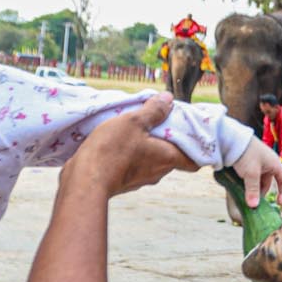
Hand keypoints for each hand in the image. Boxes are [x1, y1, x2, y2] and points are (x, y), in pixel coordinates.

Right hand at [74, 93, 197, 196]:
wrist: (84, 181)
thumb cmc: (112, 150)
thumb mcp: (134, 121)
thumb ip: (153, 110)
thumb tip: (168, 99)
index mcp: (167, 158)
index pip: (195, 161)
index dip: (196, 148)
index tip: (190, 133)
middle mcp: (158, 173)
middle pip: (171, 156)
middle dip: (167, 139)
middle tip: (158, 120)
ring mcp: (140, 179)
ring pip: (151, 160)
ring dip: (146, 145)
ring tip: (135, 127)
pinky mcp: (123, 182)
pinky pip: (134, 165)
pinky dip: (131, 154)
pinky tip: (118, 141)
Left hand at [231, 139, 281, 205]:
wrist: (230, 139)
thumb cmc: (246, 153)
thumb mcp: (251, 173)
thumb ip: (253, 190)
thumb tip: (254, 206)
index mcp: (274, 164)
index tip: (279, 203)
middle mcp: (267, 164)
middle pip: (268, 182)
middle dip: (262, 193)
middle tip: (254, 202)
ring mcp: (257, 163)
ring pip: (257, 181)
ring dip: (253, 189)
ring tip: (246, 197)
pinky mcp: (247, 163)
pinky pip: (249, 177)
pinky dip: (247, 184)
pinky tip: (240, 189)